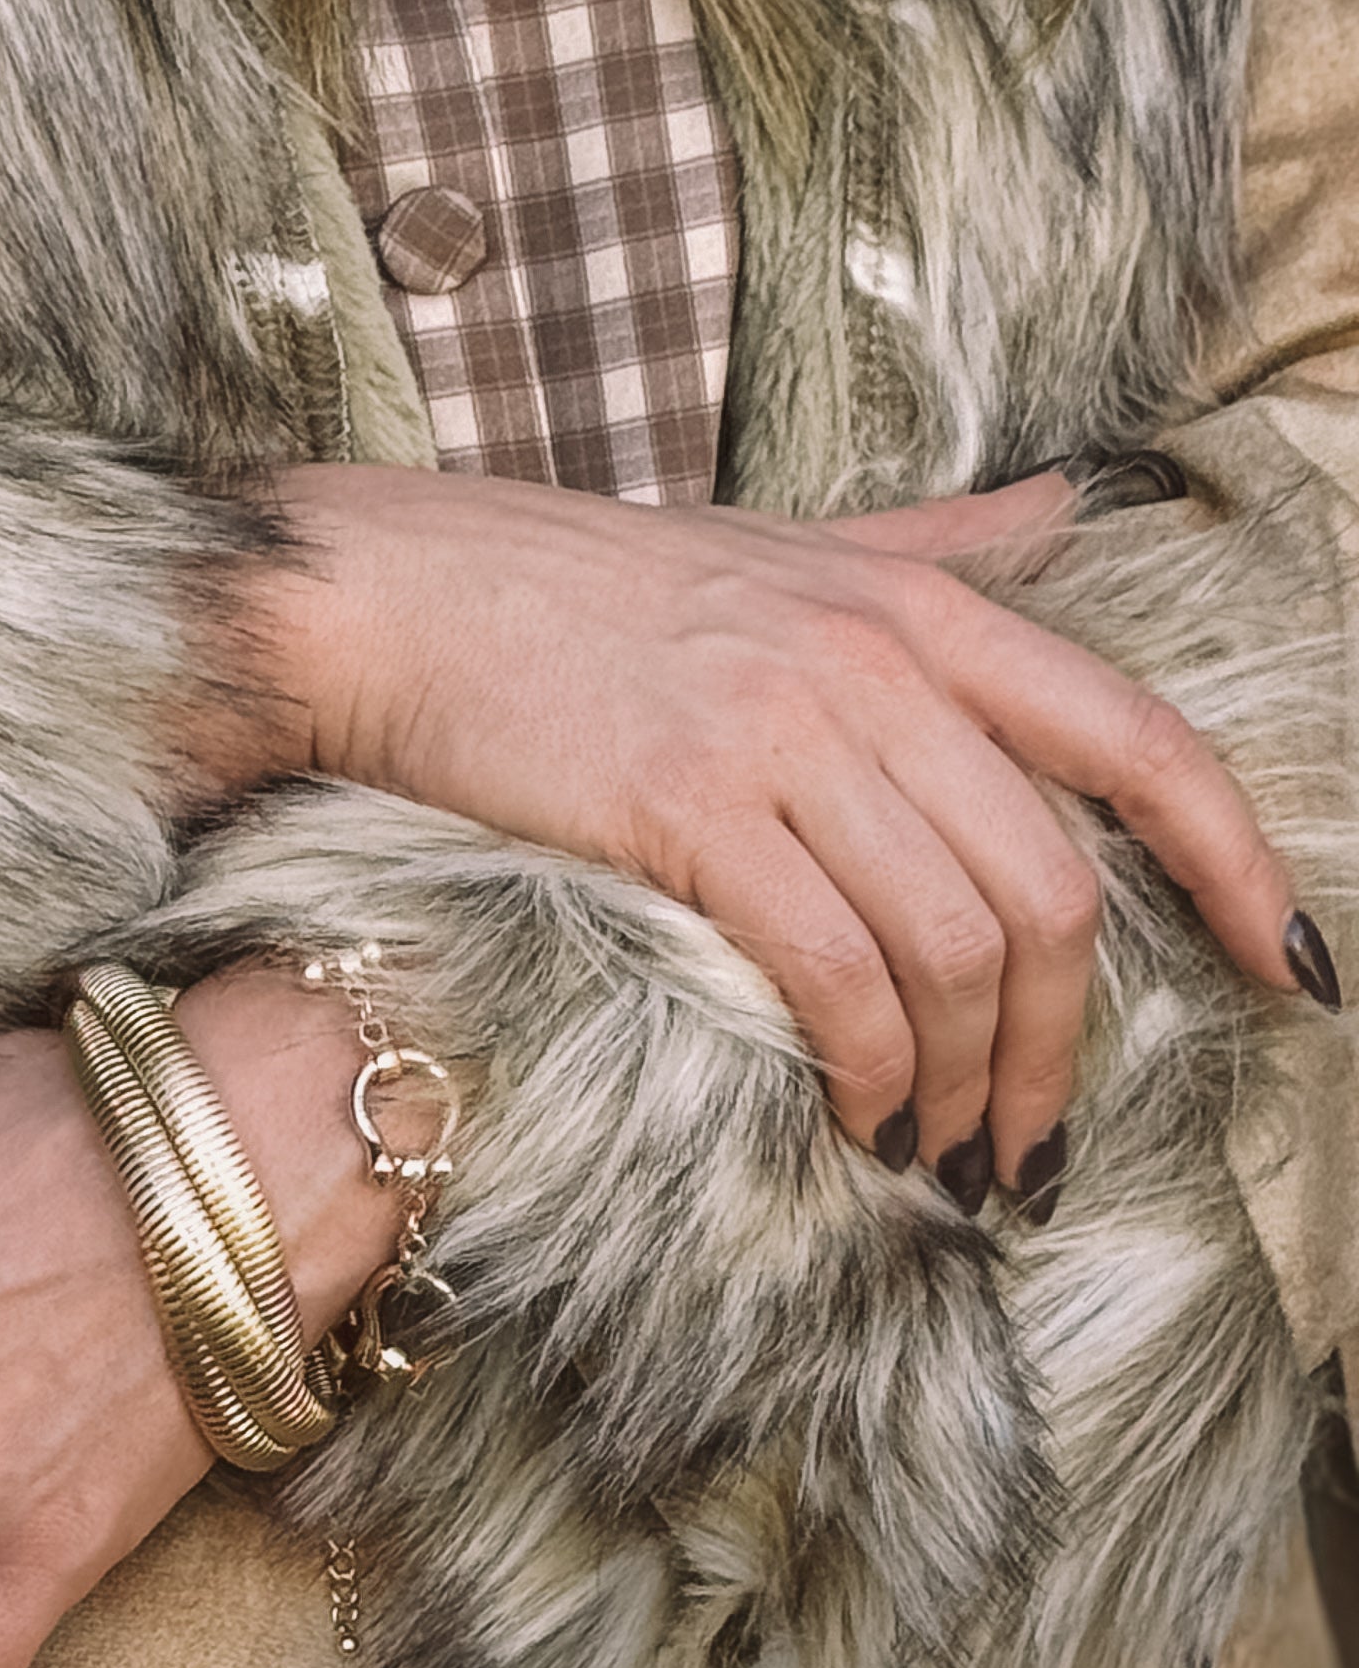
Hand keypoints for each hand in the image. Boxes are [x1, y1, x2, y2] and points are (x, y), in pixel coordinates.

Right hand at [236, 462, 1322, 1195]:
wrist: (397, 598)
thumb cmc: (579, 591)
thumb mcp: (790, 541)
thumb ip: (939, 540)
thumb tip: (1060, 510)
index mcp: (927, 607)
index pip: (1140, 742)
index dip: (1234, 866)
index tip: (1285, 971)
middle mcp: (879, 664)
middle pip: (1047, 891)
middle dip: (1058, 1048)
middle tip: (1024, 1145)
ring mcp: (784, 737)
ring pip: (949, 948)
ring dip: (961, 1085)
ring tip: (936, 1157)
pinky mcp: (687, 814)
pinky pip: (831, 972)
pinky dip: (866, 1070)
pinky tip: (854, 1119)